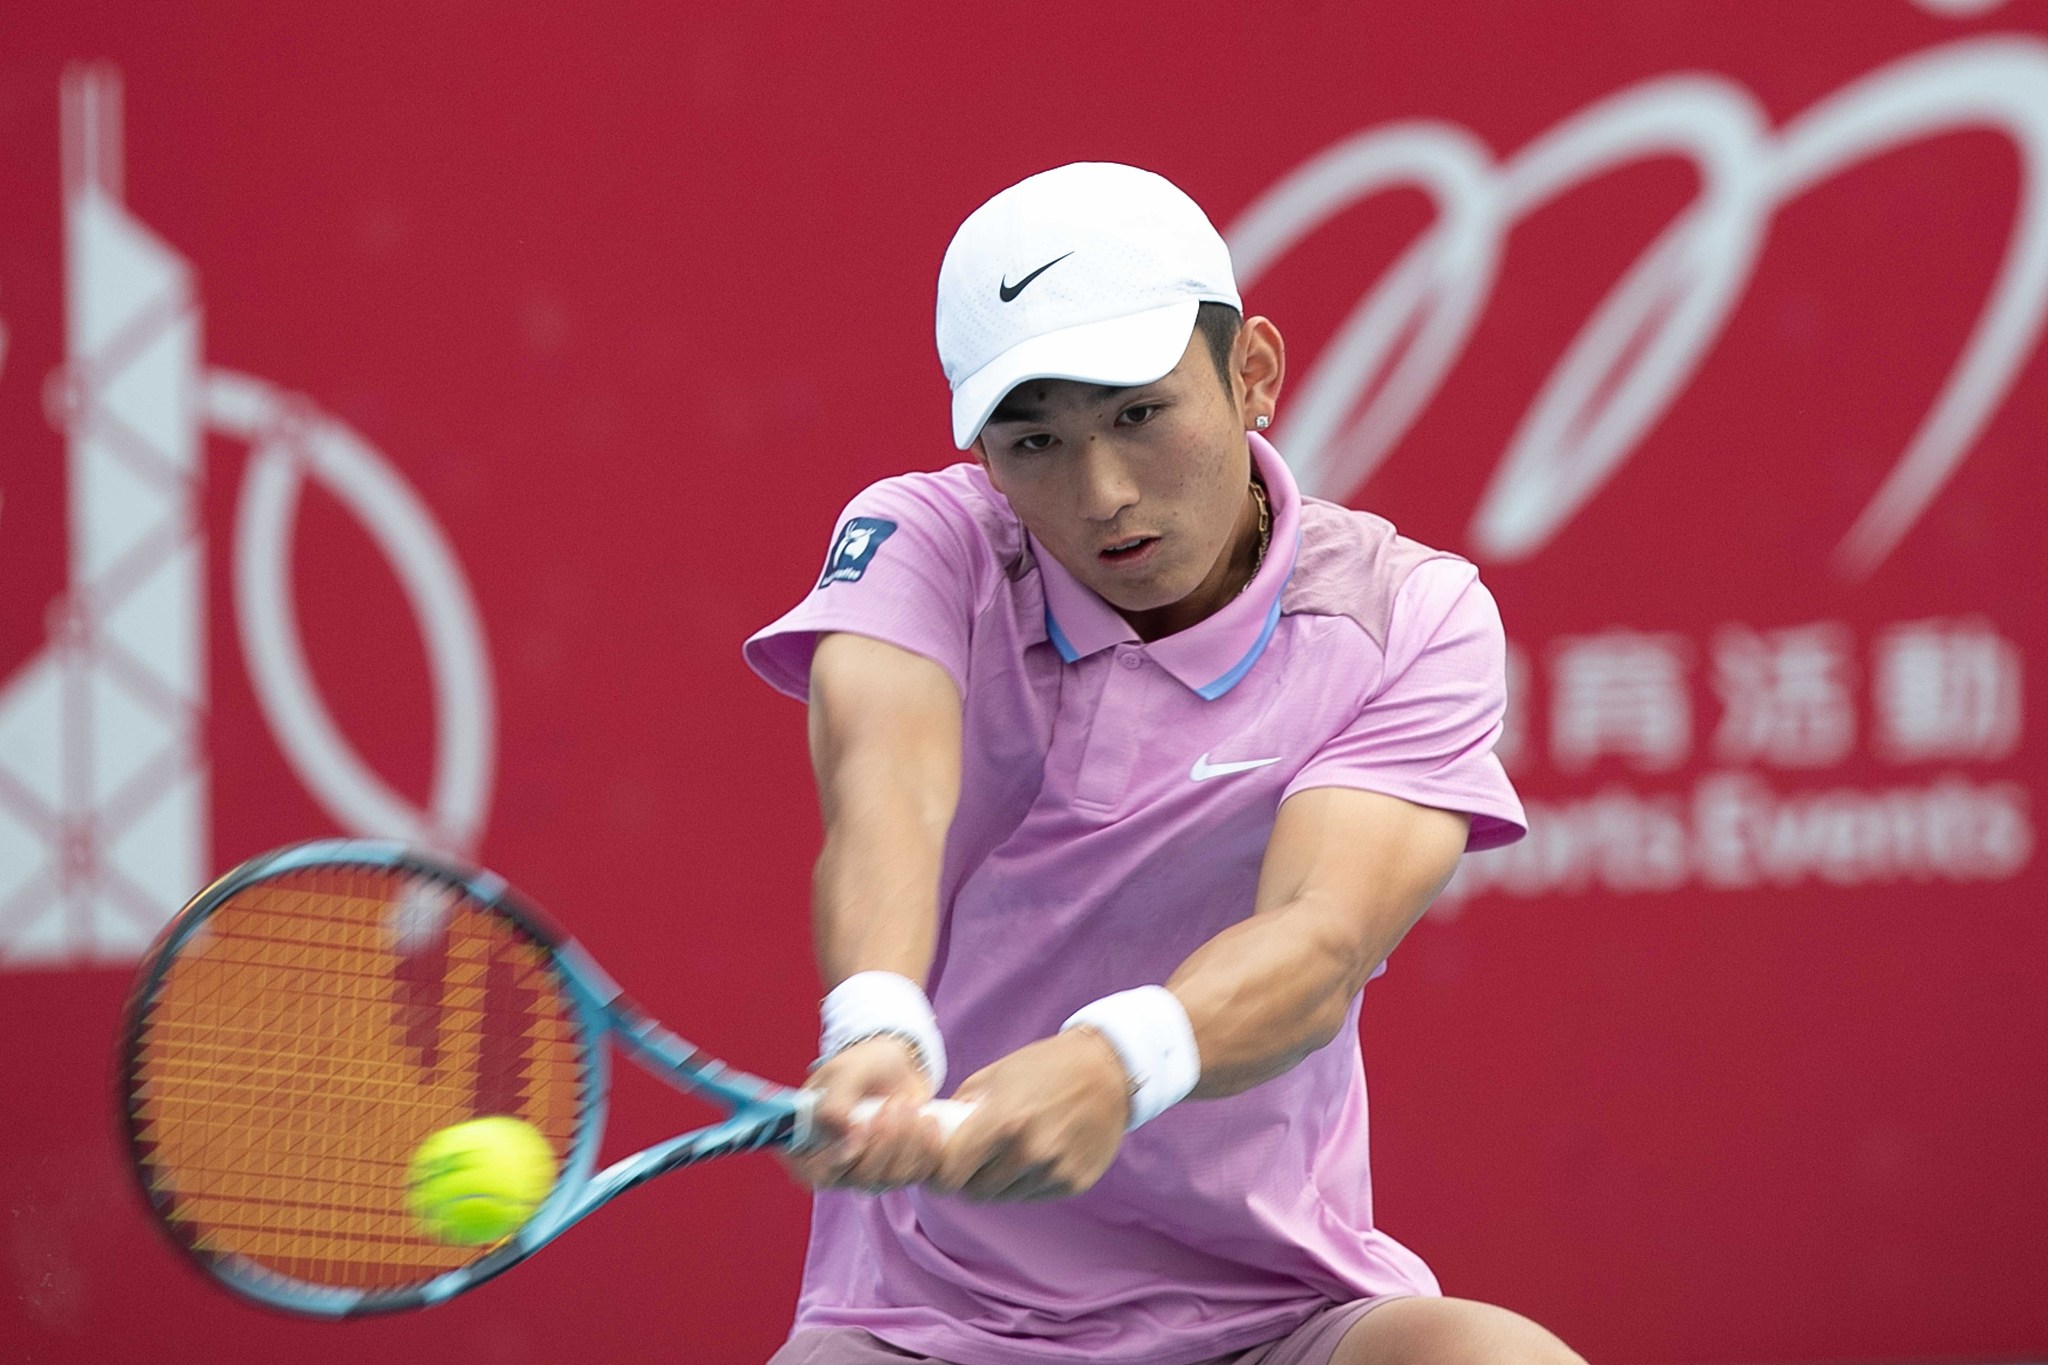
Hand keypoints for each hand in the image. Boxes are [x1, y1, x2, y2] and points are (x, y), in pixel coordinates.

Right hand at [781, 1036, 946, 1192]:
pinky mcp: (898, 1170)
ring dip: (907, 1139)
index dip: (839, 1160)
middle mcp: (836, 1168)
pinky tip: (927, 1120)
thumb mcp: (843, 1073)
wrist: (894, 1065)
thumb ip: (835, 1103)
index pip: (815, 1173)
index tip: (863, 1129)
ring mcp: (868, 1173)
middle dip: (884, 1139)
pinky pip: (916, 1173)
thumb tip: (846, 1138)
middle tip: (893, 1103)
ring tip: (907, 1103)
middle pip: (861, 1177)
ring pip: (891, 1178)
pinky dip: (926, 1147)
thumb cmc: (860, 1066)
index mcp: (808, 1146)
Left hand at [927, 1028, 1130, 1201]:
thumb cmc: (1046, 1066)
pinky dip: (1029, 1181)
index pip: (951, 1175)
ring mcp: (1054, 1171)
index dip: (938, 1176)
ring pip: (1005, 1197)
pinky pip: (1034, 1195)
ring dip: (1000, 1182)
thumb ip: (961, 1109)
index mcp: (1002, 1122)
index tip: (939, 1172)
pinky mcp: (1074, 1183)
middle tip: (975, 1161)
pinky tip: (1040, 1153)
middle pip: (975, 1193)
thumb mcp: (995, 1075)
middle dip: (969, 1179)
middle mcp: (1028, 1152)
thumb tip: (934, 1139)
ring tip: (1011, 1151)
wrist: (1108, 1070)